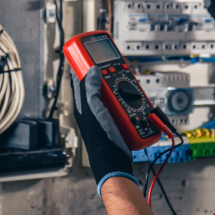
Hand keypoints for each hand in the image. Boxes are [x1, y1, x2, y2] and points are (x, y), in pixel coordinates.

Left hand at [71, 66, 137, 194]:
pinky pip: (123, 105)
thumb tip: (92, 70)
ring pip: (113, 93)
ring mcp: (105, 114)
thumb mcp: (93, 109)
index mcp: (82, 105)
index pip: (79, 80)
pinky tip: (135, 99)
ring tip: (126, 84)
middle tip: (115, 68)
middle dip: (107, 76)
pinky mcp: (117, 120)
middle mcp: (93, 108)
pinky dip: (129, 100)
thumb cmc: (100, 138)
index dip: (83, 66)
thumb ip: (90, 89)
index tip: (89, 54)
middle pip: (99, 85)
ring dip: (121, 88)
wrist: (115, 160)